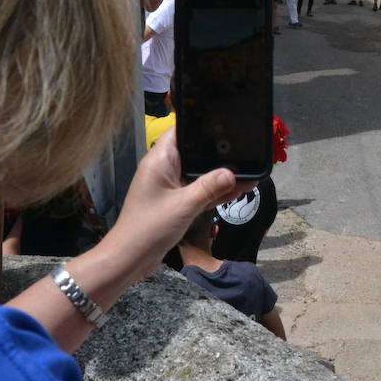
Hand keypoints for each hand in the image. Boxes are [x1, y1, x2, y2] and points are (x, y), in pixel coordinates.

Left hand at [105, 128, 249, 268]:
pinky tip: (238, 190)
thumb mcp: (183, 205)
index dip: (201, 124)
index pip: (181, 131)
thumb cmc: (149, 228)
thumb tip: (232, 173)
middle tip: (246, 148)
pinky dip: (215, 192)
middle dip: (218, 153)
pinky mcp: (175, 203)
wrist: (129, 259)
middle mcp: (165, 169)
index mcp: (160, 160)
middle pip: (195, 153)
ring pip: (199, 175)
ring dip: (220, 176)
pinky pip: (199, 192)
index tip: (226, 122)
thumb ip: (209, 187)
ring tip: (250, 172)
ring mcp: (170, 187)